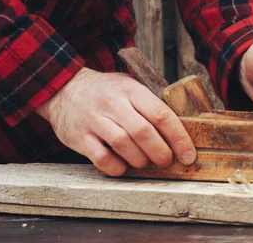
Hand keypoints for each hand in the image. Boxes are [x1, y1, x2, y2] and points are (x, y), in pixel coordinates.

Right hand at [36, 67, 195, 175]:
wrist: (64, 88)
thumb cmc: (106, 91)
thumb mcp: (129, 85)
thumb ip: (151, 102)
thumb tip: (182, 126)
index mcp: (131, 90)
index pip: (161, 114)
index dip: (178, 137)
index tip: (189, 154)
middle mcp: (113, 104)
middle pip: (144, 132)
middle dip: (161, 153)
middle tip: (167, 161)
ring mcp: (95, 120)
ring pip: (124, 145)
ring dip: (141, 161)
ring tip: (145, 163)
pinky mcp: (79, 137)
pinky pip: (101, 158)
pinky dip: (117, 167)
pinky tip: (123, 166)